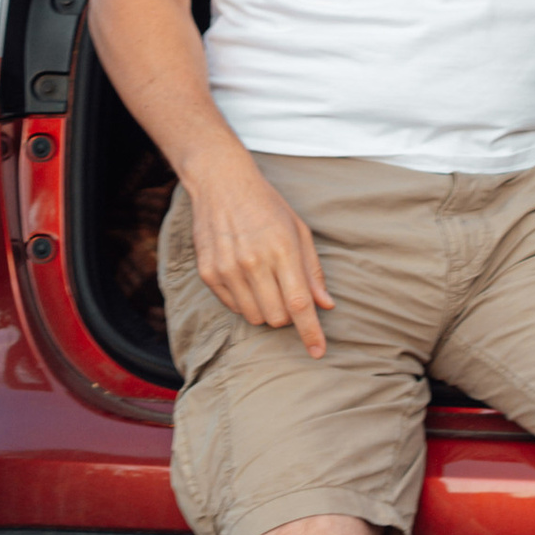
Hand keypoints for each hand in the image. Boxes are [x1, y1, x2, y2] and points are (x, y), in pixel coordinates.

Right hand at [186, 151, 334, 354]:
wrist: (221, 183)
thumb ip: (312, 271)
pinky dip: (245, 302)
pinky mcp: (208, 273)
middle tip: (286, 292)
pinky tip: (245, 277)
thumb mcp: (299, 230)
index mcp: (281, 249)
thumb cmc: (267, 206)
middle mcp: (253, 262)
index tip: (318, 352)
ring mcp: (227, 269)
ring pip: (255, 317)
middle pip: (277, 317)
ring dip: (266, 310)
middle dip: (288, 315)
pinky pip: (234, 307)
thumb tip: (326, 305)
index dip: (311, 332)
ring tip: (265, 282)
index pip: (299, 304)